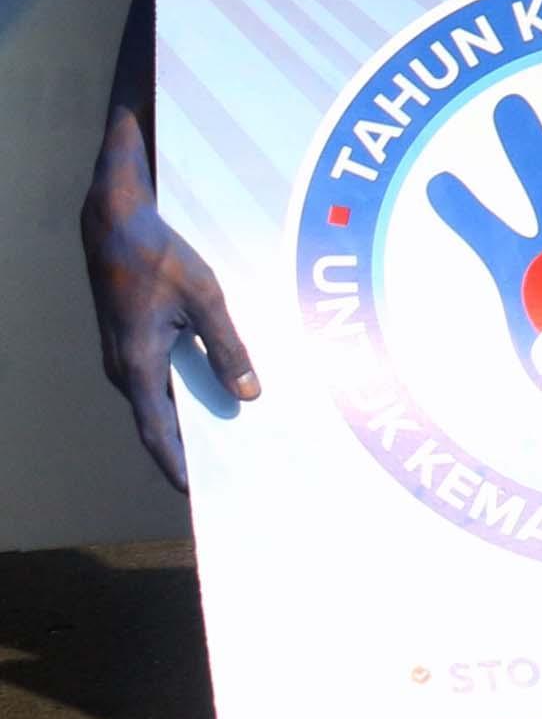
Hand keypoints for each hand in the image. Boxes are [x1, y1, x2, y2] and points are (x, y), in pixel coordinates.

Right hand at [81, 105, 256, 490]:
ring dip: (191, 418)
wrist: (115, 226)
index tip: (199, 492)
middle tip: (232, 470)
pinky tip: (220, 391)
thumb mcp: (205, 299)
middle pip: (160, 423)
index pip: (157, 432)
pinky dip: (187, 392)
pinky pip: (161, 380)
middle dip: (193, 448)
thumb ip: (228, 347)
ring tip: (234, 436)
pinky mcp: (133, 345)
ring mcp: (126, 359)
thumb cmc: (159, 257)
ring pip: (162, 401)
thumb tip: (249, 395)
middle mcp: (126, 370)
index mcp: (138, 366)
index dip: (178, 465)